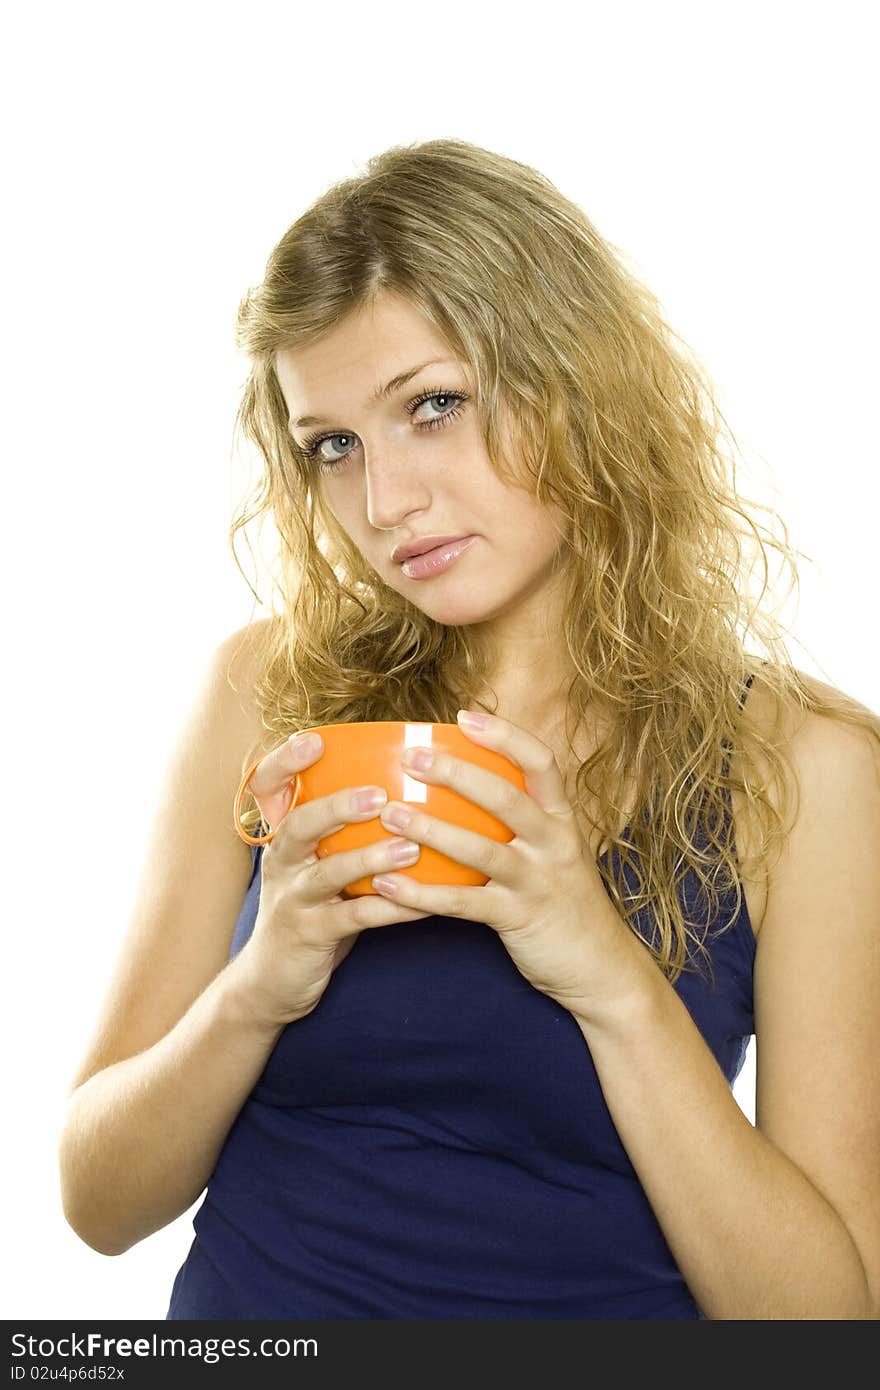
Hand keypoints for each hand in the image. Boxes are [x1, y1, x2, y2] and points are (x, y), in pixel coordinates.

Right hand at [234, 732, 431, 1027]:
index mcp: (284, 836)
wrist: (273, 980)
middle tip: (380, 796)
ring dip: (371, 859)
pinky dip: (392, 908)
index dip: (285, 762)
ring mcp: (293, 899)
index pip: (268, 787)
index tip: (314, 740)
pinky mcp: (310, 935)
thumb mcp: (315, 863)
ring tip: (410, 848)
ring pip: (328, 873)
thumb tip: (409, 785)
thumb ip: (345, 829)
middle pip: (299, 825)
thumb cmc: (312, 908)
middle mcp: (282, 861)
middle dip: (338, 806)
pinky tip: (426, 903)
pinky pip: (355, 918)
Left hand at [371, 709, 640, 1015]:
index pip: (540, 762)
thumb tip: (467, 782)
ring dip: (431, 829)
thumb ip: (523, 819)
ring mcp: (538, 881)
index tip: (465, 716)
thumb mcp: (554, 849)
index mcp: (562, 818)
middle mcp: (555, 843)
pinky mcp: (519, 919)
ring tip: (389, 814)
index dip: (504, 736)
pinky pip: (464, 904)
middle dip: (457, 774)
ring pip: (481, 849)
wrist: (599, 967)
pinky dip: (422, 895)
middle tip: (412, 759)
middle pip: (506, 797)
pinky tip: (386, 886)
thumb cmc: (563, 900)